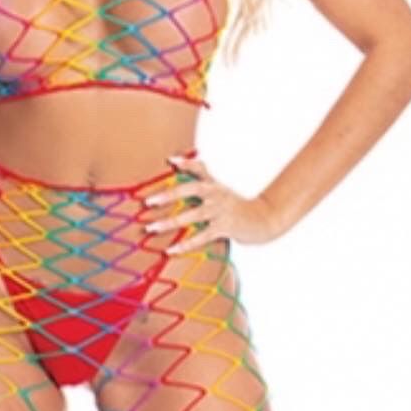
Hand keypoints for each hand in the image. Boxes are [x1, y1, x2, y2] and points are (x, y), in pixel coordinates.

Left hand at [139, 152, 282, 253]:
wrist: (263, 219)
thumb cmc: (234, 205)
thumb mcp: (219, 188)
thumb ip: (200, 175)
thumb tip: (175, 160)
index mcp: (214, 184)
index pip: (200, 169)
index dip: (186, 164)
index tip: (170, 161)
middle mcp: (216, 194)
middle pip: (191, 190)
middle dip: (168, 195)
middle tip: (147, 202)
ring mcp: (220, 211)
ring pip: (192, 215)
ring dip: (170, 222)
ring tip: (151, 228)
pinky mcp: (224, 228)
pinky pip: (201, 237)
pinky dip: (185, 245)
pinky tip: (170, 250)